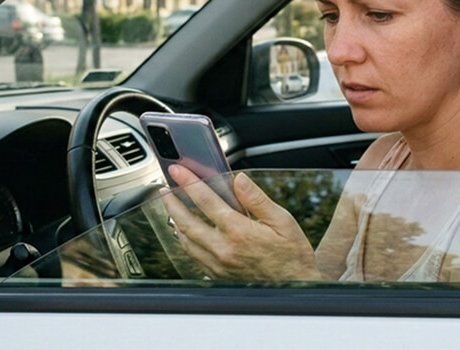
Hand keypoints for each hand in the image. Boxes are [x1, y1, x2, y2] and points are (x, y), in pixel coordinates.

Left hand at [160, 164, 321, 280]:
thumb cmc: (292, 255)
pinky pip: (193, 255)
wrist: (295, 288)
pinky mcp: (218, 275)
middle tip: (164, 189)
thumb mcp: (283, 221)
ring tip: (171, 207)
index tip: (177, 171)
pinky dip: (185, 240)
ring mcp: (218, 264)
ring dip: (175, 221)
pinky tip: (185, 232)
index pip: (206, 201)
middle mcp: (224, 249)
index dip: (188, 182)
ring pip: (186, 240)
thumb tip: (239, 179)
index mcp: (239, 232)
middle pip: (187, 222)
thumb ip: (257, 199)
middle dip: (172, 202)